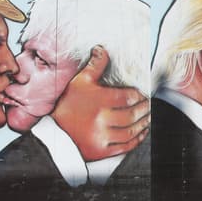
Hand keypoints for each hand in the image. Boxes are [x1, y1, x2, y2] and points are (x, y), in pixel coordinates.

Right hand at [51, 45, 150, 160]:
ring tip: (147, 118)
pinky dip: (137, 139)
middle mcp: (101, 119)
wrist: (53, 132)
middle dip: (144, 109)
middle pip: (132, 114)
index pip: (128, 97)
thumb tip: (102, 49)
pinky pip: (125, 146)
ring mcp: (101, 136)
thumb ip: (94, 66)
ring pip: (131, 131)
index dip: (139, 96)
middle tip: (149, 105)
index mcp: (98, 101)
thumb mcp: (79, 82)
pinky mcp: (101, 151)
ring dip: (143, 124)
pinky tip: (141, 132)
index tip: (143, 95)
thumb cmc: (67, 105)